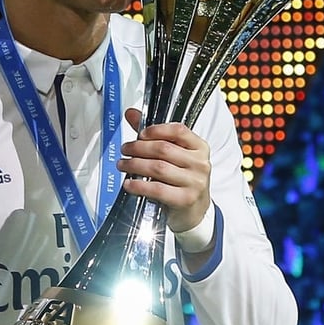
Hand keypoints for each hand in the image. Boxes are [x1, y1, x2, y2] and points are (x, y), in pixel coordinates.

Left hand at [118, 107, 211, 233]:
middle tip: (125, 149)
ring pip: (158, 168)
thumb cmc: (182, 180)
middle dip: (139, 148)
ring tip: (123, 165)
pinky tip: (129, 183)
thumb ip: (153, 134)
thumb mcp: (174, 156)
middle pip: (164, 149)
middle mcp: (200, 163)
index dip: (157, 129)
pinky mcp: (185, 199)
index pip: (179, 131)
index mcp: (199, 147)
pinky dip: (139, 185)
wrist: (195, 211)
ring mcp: (194, 182)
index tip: (141, 133)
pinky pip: (157, 189)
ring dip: (135, 165)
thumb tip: (131, 114)